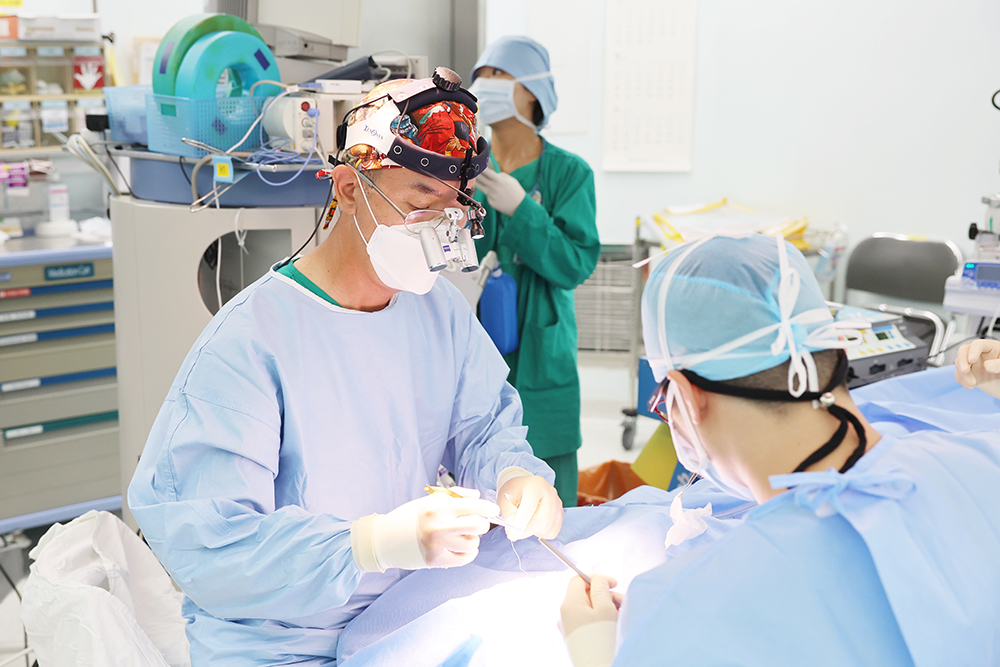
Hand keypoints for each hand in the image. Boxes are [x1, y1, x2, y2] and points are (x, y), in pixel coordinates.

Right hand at [373, 488, 499, 569]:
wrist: (385, 539)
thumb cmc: (408, 517)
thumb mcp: (429, 500)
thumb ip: (455, 496)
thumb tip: (478, 496)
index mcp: (437, 507)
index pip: (474, 506)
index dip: (488, 507)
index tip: (493, 509)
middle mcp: (439, 526)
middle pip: (479, 526)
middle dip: (481, 524)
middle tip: (475, 523)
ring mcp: (437, 546)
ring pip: (474, 543)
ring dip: (471, 539)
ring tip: (460, 536)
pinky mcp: (436, 561)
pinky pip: (465, 558)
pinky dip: (467, 553)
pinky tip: (459, 547)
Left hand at [476, 169, 525, 215]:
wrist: (519, 206)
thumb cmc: (516, 192)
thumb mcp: (511, 180)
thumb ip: (501, 176)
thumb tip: (492, 174)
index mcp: (499, 180)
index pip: (486, 172)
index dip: (480, 167)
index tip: (475, 164)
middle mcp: (493, 188)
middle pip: (479, 179)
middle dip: (475, 173)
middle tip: (472, 170)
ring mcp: (491, 195)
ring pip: (480, 187)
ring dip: (478, 182)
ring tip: (477, 179)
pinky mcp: (490, 202)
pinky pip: (487, 195)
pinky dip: (489, 193)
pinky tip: (496, 195)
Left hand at [497, 474, 562, 540]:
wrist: (523, 488)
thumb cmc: (514, 492)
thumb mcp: (504, 500)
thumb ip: (508, 514)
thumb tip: (513, 529)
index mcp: (535, 485)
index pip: (530, 507)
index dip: (521, 523)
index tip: (512, 535)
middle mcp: (550, 492)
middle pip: (541, 520)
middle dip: (525, 531)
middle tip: (512, 534)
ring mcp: (557, 503)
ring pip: (545, 528)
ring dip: (531, 531)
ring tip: (523, 522)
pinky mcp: (560, 513)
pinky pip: (552, 532)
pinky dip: (541, 533)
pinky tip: (534, 523)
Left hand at [560, 575, 622, 637]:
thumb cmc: (601, 639)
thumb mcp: (605, 608)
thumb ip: (601, 588)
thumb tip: (598, 580)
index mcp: (569, 603)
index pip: (579, 579)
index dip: (597, 578)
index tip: (613, 584)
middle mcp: (565, 614)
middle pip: (586, 595)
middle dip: (606, 595)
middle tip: (624, 603)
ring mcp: (569, 627)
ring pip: (589, 609)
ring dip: (607, 607)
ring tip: (623, 616)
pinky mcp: (576, 638)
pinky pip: (588, 621)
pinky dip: (601, 619)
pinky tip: (616, 625)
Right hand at [954, 339, 999, 398]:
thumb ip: (998, 365)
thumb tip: (986, 365)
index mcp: (990, 348)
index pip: (978, 344)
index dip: (973, 351)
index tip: (972, 360)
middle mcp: (979, 353)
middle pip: (963, 350)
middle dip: (962, 361)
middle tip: (965, 371)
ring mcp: (972, 363)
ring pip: (959, 363)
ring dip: (963, 374)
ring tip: (973, 383)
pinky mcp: (968, 372)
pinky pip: (958, 374)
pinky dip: (962, 380)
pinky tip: (970, 386)